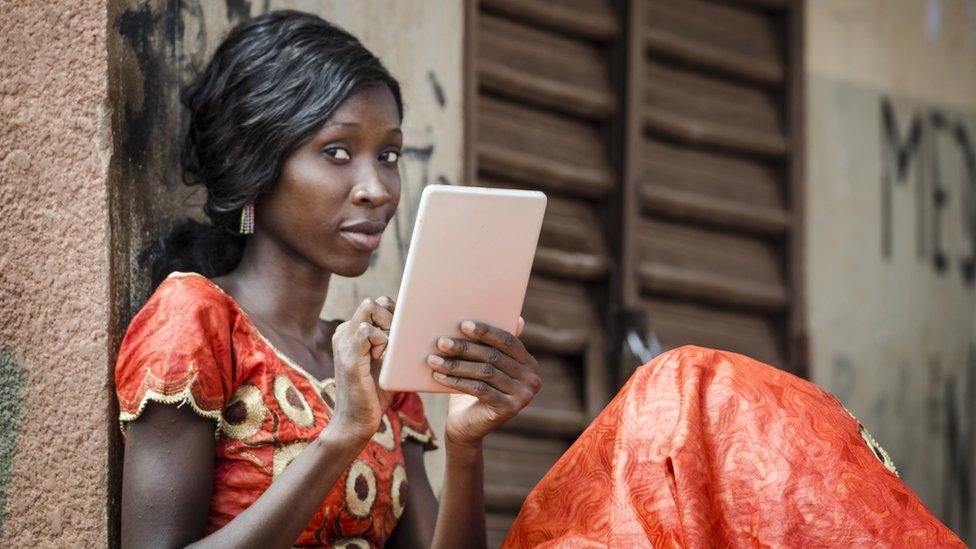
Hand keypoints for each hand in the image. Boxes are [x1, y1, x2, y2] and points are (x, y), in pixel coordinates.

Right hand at [327, 296, 395, 442]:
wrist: (356, 423)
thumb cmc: (374, 395)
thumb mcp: (386, 363)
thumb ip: (393, 343)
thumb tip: (418, 325)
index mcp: (350, 333)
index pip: (375, 305)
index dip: (394, 314)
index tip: (403, 334)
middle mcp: (343, 333)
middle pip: (373, 303)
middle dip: (392, 317)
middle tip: (398, 343)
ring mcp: (343, 343)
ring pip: (369, 309)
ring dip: (388, 328)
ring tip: (389, 352)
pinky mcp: (348, 357)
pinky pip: (366, 331)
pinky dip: (382, 341)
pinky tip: (382, 359)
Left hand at [427, 317, 540, 446]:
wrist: (465, 427)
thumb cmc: (471, 388)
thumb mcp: (481, 364)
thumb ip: (489, 344)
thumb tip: (493, 315)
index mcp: (528, 362)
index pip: (508, 340)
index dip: (485, 331)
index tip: (462, 324)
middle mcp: (532, 378)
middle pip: (494, 356)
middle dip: (465, 347)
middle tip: (441, 341)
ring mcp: (523, 396)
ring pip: (485, 372)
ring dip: (456, 364)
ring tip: (433, 359)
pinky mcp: (509, 409)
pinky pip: (480, 389)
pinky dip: (457, 381)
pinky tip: (439, 376)